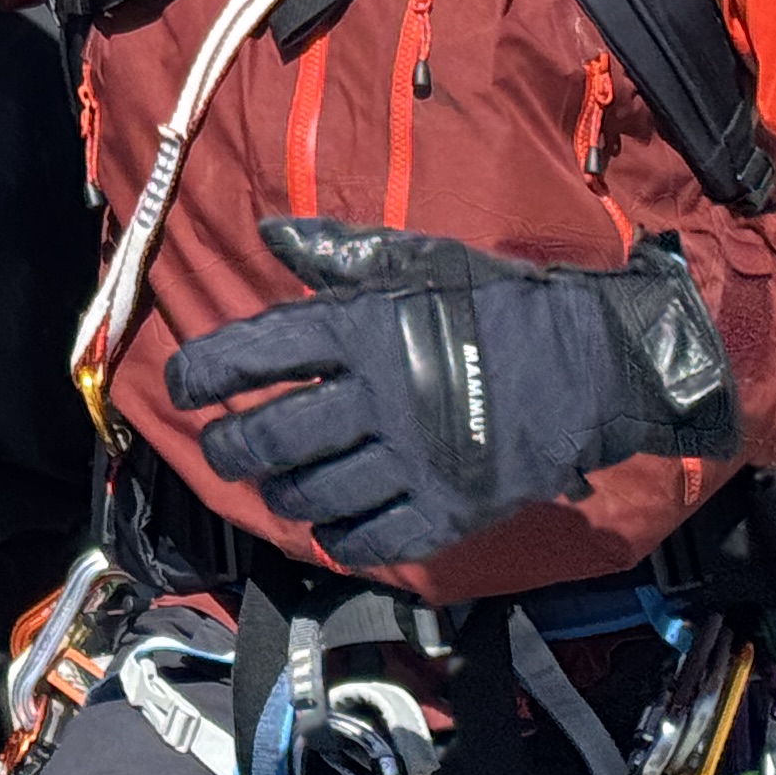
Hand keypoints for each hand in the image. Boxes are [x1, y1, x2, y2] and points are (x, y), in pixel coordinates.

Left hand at [168, 220, 739, 570]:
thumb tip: (268, 233)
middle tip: (224, 450)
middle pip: (272, 436)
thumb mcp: (415, 261)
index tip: (184, 388)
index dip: (204, 374)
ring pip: (315, 493)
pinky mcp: (452, 508)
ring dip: (282, 495)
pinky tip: (332, 531)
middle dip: (231, 449)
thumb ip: (337, 253)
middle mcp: (377, 395)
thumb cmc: (493, 305)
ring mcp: (414, 458)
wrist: (591, 363)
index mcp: (360, 329)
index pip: (254, 352)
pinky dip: (341, 541)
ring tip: (277, 488)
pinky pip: (375, 540)